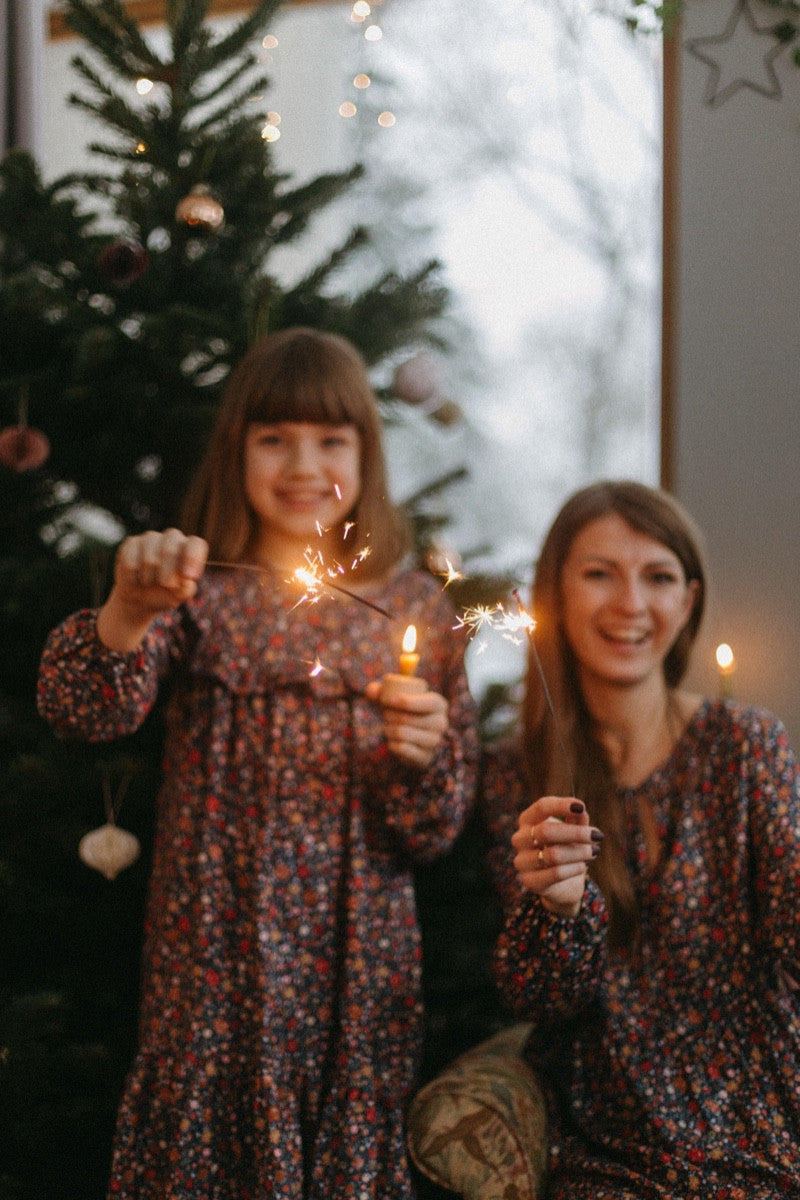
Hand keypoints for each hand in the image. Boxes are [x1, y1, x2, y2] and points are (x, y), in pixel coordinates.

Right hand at [98, 529, 208, 650]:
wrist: (141, 598)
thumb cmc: (167, 593)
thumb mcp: (180, 594)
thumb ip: (185, 588)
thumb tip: (183, 580)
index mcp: (190, 548)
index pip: (195, 544)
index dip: (192, 558)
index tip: (187, 576)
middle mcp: (172, 538)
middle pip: (170, 549)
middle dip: (167, 572)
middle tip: (165, 585)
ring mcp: (151, 538)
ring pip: (149, 559)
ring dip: (149, 578)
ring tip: (149, 583)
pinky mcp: (132, 543)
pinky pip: (130, 561)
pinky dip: (133, 577)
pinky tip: (135, 579)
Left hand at [366, 680, 448, 768]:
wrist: (411, 739)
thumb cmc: (402, 711)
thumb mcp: (393, 698)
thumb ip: (379, 691)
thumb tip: (371, 691)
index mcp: (439, 705)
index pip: (428, 702)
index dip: (407, 702)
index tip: (388, 701)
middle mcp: (441, 723)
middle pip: (409, 718)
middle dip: (390, 715)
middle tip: (384, 715)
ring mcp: (435, 741)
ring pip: (402, 733)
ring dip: (389, 730)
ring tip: (387, 727)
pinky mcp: (426, 756)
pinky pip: (402, 748)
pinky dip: (392, 744)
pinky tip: (391, 741)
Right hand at [511, 796, 602, 916]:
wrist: (563, 882)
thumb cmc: (566, 848)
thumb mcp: (573, 830)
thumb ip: (577, 819)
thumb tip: (581, 810)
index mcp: (528, 820)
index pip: (541, 807)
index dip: (561, 806)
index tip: (581, 807)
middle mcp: (520, 839)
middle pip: (546, 831)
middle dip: (575, 833)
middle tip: (598, 835)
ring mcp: (522, 861)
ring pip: (553, 854)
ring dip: (579, 853)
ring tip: (594, 852)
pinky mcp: (529, 881)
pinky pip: (556, 873)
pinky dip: (574, 868)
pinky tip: (584, 866)